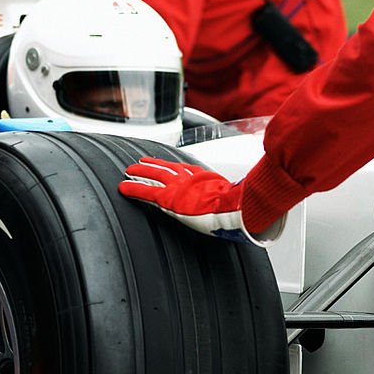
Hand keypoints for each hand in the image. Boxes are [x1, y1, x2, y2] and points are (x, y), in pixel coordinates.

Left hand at [118, 157, 282, 243]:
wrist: (238, 208)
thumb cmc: (242, 208)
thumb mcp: (239, 200)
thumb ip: (237, 201)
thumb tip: (251, 211)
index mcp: (206, 180)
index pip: (186, 171)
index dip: (174, 167)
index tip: (167, 165)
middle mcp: (191, 180)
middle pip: (168, 169)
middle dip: (154, 165)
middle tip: (141, 163)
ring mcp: (179, 188)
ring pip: (155, 176)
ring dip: (140, 174)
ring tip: (128, 172)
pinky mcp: (170, 199)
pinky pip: (147, 192)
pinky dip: (133, 189)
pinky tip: (122, 187)